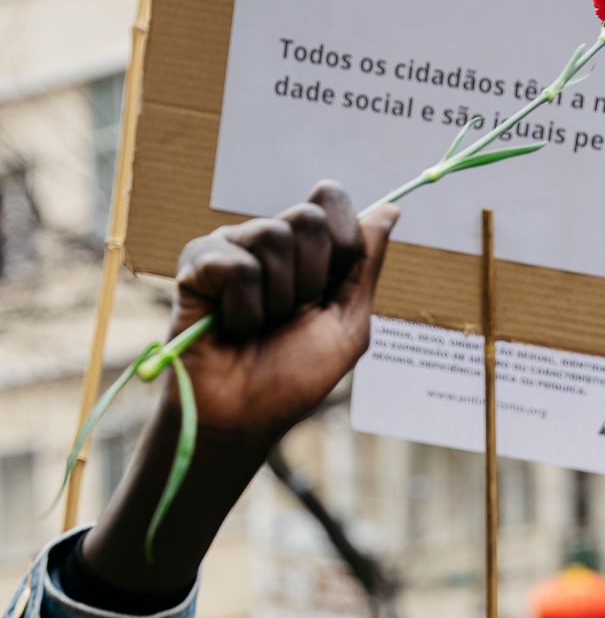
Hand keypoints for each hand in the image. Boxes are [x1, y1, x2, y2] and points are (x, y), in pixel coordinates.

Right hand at [166, 181, 397, 444]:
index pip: (331, 201)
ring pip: (272, 236)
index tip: (330, 289)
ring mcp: (230, 247)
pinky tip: (231, 326)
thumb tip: (392, 209)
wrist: (245, 416)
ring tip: (260, 325)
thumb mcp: (348, 325)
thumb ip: (366, 266)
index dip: (343, 244)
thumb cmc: (293, 378)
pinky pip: (237, 266)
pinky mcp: (197, 262)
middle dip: (312, 278)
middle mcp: (267, 241)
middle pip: (308, 217)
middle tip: (291, 316)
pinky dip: (244, 310)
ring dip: (278, 299)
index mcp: (305, 251)